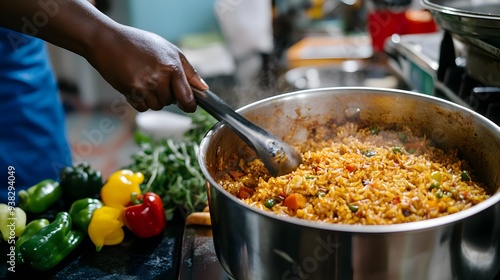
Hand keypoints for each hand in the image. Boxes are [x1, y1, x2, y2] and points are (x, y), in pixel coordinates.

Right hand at [86, 25, 207, 112]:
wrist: (108, 42)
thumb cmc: (140, 44)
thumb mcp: (169, 50)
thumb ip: (188, 71)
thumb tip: (203, 88)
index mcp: (173, 67)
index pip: (187, 98)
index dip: (189, 105)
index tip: (188, 105)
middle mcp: (159, 78)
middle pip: (171, 102)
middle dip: (167, 94)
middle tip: (157, 78)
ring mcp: (144, 87)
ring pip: (157, 106)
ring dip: (154, 98)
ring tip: (145, 80)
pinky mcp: (130, 93)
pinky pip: (142, 108)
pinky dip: (141, 101)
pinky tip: (136, 86)